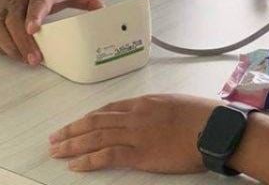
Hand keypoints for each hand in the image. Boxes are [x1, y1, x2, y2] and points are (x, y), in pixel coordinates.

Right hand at [0, 0, 103, 65]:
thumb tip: (102, 8)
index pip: (36, 2)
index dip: (34, 15)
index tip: (34, 29)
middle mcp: (15, 0)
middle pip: (14, 21)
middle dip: (24, 42)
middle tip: (36, 59)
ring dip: (13, 48)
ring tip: (27, 60)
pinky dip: (2, 49)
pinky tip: (15, 55)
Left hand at [49, 94, 217, 172]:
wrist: (213, 128)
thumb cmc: (202, 116)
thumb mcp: (176, 104)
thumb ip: (157, 110)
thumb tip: (149, 117)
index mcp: (144, 102)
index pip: (108, 109)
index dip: (88, 117)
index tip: (75, 124)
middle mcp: (135, 116)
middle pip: (95, 121)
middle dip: (72, 130)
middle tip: (55, 138)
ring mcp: (136, 134)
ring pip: (95, 137)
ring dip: (72, 144)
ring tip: (57, 151)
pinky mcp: (140, 154)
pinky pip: (107, 156)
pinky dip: (89, 160)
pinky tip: (75, 166)